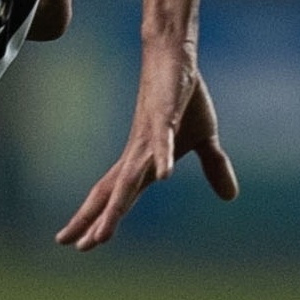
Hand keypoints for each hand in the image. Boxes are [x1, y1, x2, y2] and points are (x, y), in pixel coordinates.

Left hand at [55, 41, 237, 249]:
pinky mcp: (166, 114)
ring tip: (103, 232)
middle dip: (91, 218)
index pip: (116, 195)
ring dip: (117, 205)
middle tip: (69, 243)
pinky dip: (163, 158)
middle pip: (110, 192)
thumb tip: (230, 197)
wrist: (174, 55)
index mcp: (142, 160)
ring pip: (129, 177)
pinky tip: (163, 176)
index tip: (81, 244)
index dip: (99, 218)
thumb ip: (213, 167)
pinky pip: (164, 140)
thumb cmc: (182, 95)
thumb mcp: (204, 138)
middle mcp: (138, 152)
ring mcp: (149, 135)